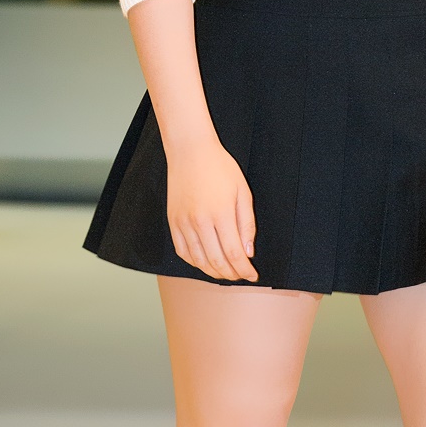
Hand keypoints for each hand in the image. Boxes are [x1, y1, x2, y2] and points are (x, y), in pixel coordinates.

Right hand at [166, 134, 257, 281]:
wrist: (190, 151)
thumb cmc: (220, 167)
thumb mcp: (243, 191)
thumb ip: (247, 224)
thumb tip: (248, 252)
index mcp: (221, 214)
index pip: (234, 254)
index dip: (244, 269)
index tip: (253, 275)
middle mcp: (200, 222)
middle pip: (216, 262)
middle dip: (231, 274)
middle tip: (241, 275)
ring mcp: (183, 223)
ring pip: (198, 261)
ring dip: (214, 272)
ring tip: (226, 273)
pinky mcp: (173, 222)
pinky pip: (183, 252)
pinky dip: (195, 263)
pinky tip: (205, 262)